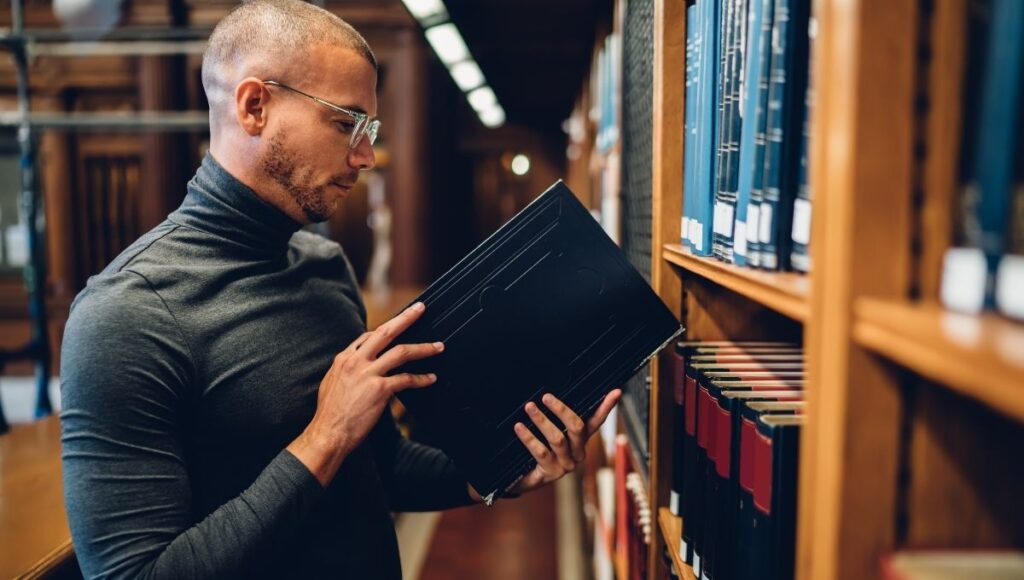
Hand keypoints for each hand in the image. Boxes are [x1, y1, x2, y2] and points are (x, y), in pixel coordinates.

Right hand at [289, 302, 442, 485]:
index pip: (368, 336)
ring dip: (423, 348)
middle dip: (406, 318)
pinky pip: (406, 379)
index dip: (386, 330)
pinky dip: (421, 379)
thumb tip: (360, 365)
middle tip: (420, 308)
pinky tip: (430, 378)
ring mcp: (368, 374)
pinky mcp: (379, 390)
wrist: (328, 433)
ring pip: (401, 352)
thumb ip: (347, 370)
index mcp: (344, 358)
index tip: (399, 326)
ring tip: (438, 346)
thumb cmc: (330, 414)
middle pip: (386, 332)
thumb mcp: (332, 383)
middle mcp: (356, 361)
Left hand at [505, 388, 621, 495]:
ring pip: (558, 439)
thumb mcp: (549, 432)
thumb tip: (551, 393)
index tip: (616, 392)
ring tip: (529, 407)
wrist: (524, 477)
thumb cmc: (539, 449)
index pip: (596, 421)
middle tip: (546, 396)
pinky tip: (519, 427)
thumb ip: (557, 417)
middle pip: (577, 428)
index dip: (606, 407)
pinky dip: (529, 437)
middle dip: (561, 410)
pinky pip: (541, 452)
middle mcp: (578, 453)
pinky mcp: (551, 473)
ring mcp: (566, 464)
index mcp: (581, 440)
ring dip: (542, 420)